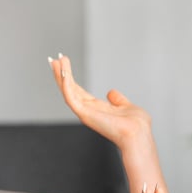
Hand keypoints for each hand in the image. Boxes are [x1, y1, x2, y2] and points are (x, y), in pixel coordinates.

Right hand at [48, 53, 167, 192]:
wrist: (138, 133)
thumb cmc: (137, 125)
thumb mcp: (127, 106)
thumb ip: (118, 100)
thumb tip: (111, 93)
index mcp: (97, 109)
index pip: (79, 92)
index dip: (71, 80)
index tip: (64, 65)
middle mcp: (89, 110)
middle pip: (70, 90)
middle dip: (61, 75)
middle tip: (53, 60)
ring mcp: (85, 112)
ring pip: (67, 91)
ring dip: (60, 75)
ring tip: (56, 60)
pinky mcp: (83, 112)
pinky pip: (70, 95)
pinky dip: (65, 81)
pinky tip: (63, 70)